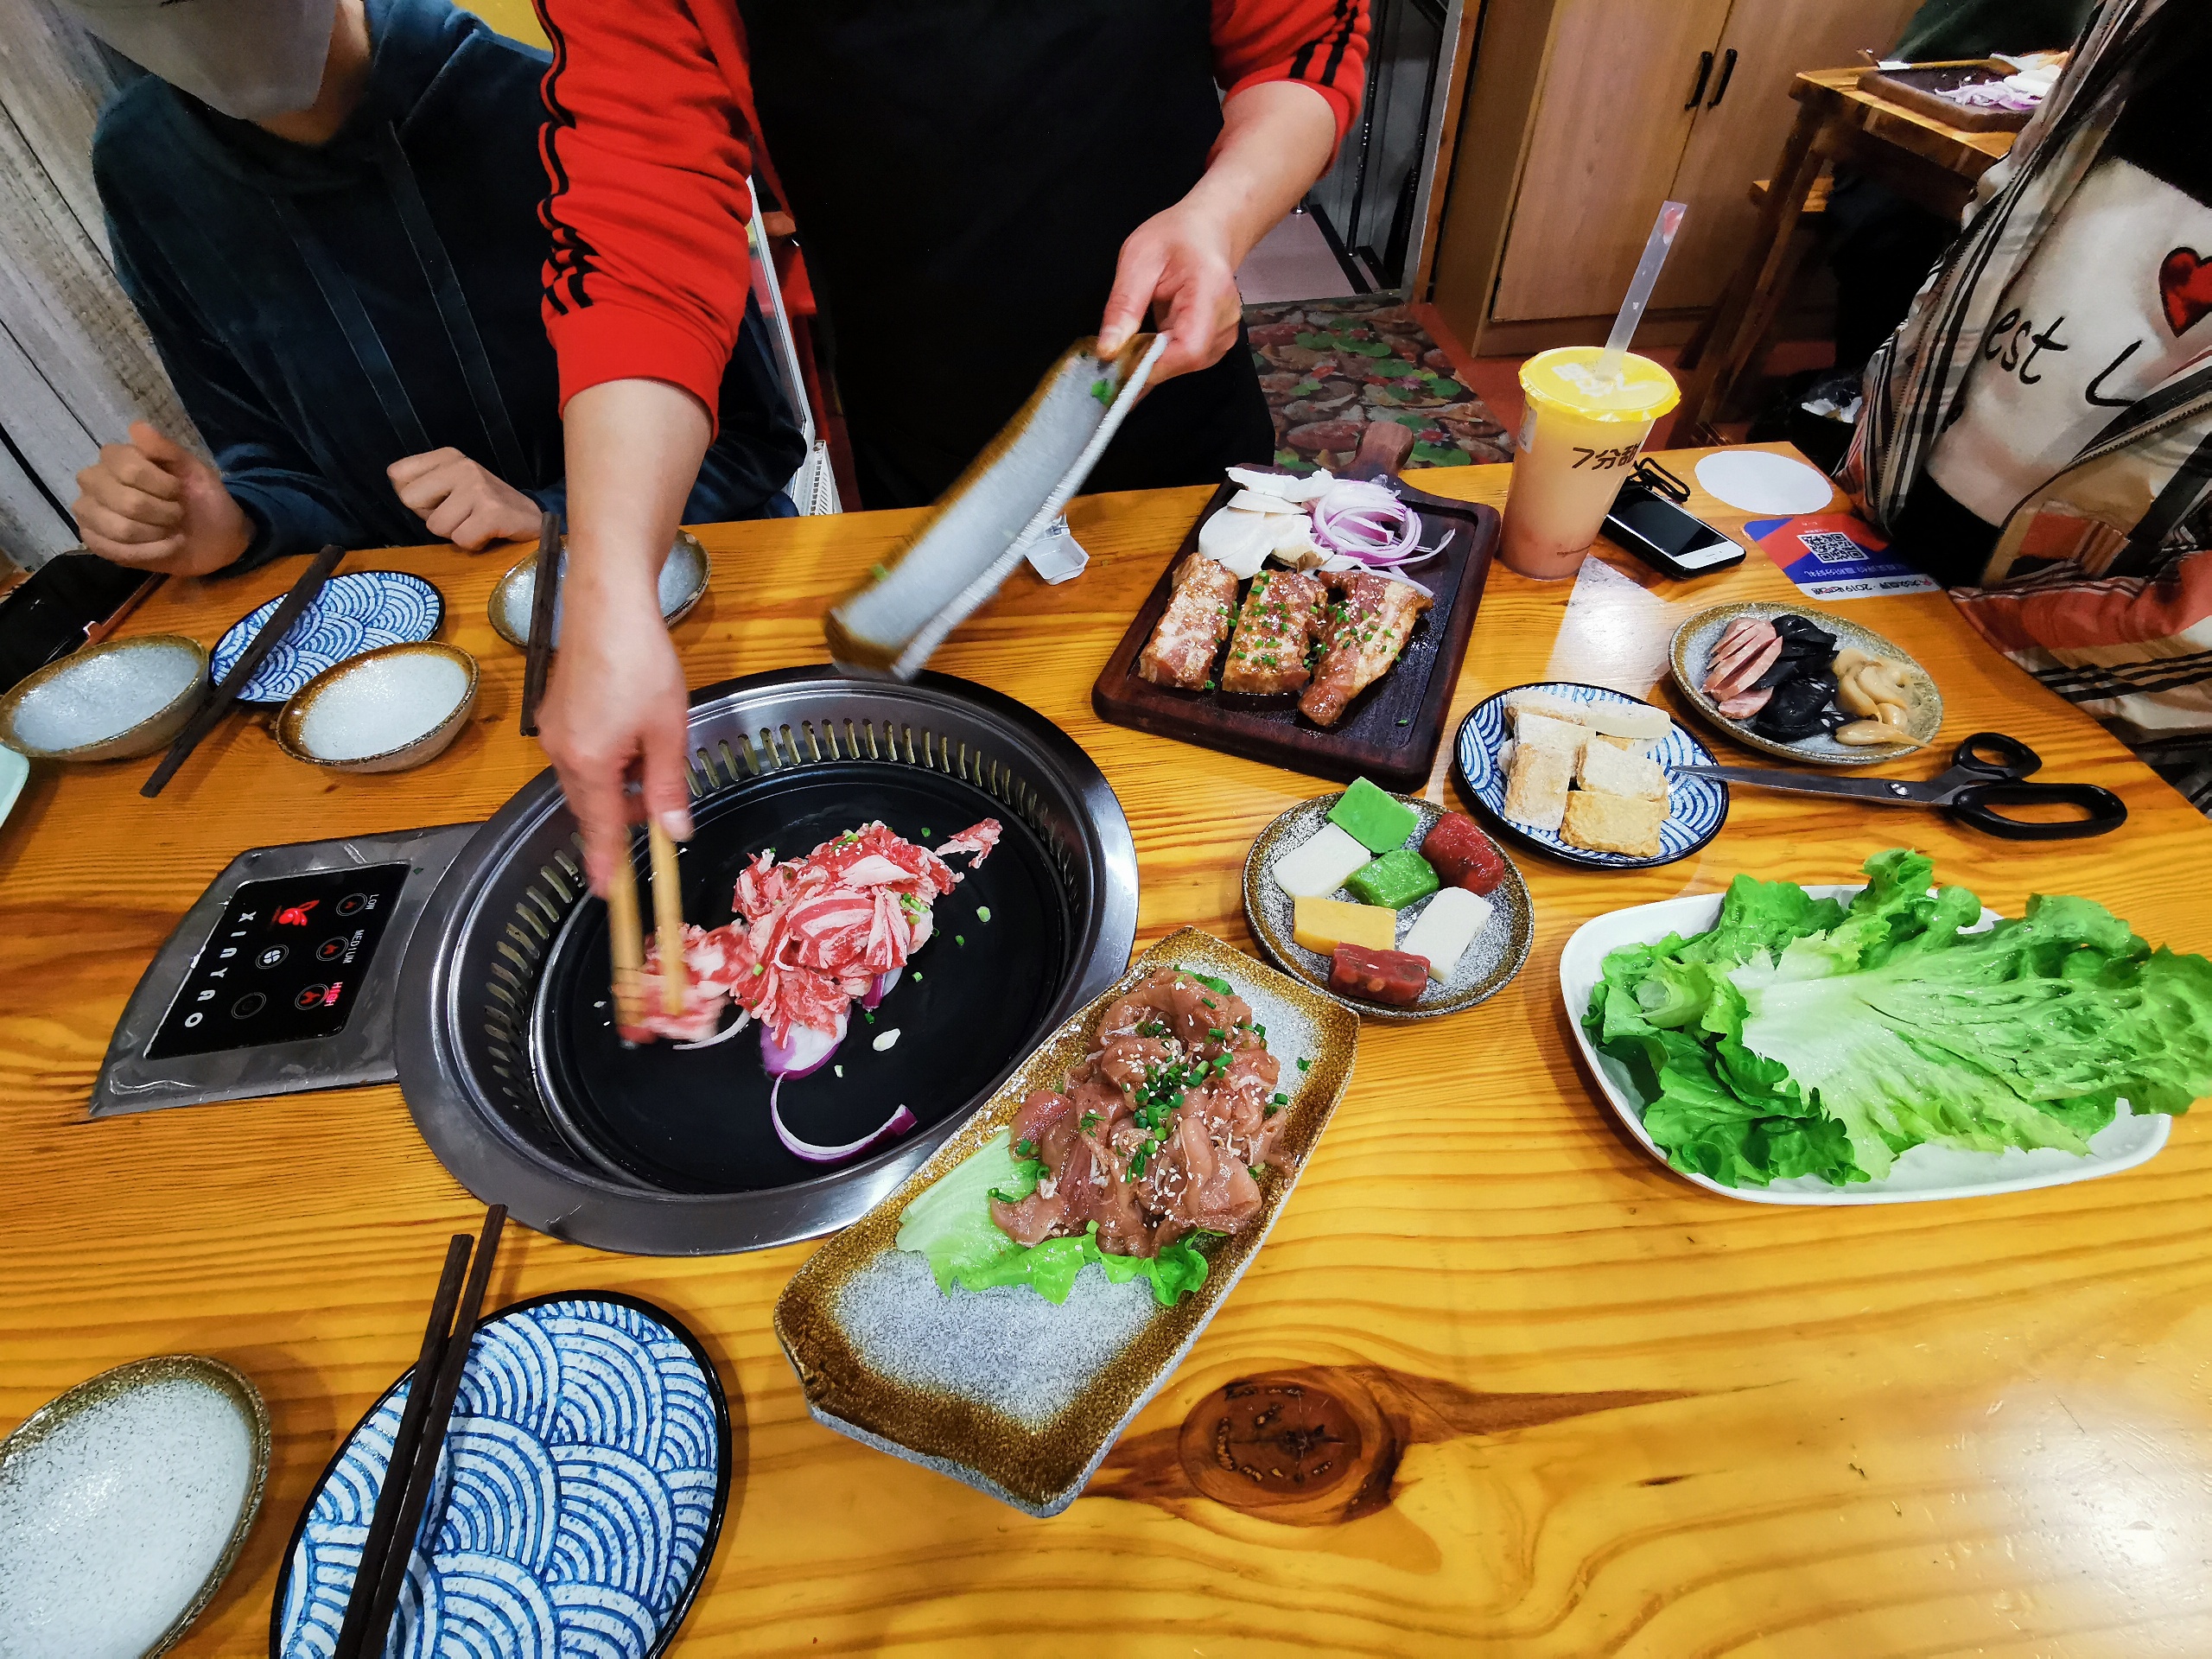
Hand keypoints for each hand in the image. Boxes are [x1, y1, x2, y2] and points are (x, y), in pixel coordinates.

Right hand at [72, 422, 251, 575]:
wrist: (214, 538)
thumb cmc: (200, 499)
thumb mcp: (193, 470)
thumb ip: (166, 449)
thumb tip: (137, 427)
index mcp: (115, 458)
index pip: (128, 469)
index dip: (162, 485)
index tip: (178, 490)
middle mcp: (94, 482)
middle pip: (126, 502)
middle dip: (163, 513)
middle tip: (177, 514)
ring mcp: (89, 513)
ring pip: (121, 529)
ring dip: (157, 533)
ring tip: (170, 530)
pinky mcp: (94, 542)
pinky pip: (116, 551)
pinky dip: (151, 552)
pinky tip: (166, 547)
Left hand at [387, 447, 542, 549]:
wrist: (532, 520)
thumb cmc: (485, 507)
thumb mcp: (451, 486)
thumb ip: (421, 485)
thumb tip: (399, 487)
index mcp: (447, 456)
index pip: (398, 474)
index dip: (417, 498)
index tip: (444, 501)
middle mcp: (462, 465)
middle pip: (410, 499)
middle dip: (432, 516)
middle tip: (460, 515)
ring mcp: (477, 487)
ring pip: (436, 525)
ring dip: (455, 534)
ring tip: (476, 524)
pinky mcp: (492, 512)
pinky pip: (460, 539)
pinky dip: (473, 545)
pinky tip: (487, 534)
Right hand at [534, 572, 693, 894]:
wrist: (608, 603)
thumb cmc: (643, 662)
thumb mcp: (669, 730)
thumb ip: (668, 786)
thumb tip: (674, 833)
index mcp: (590, 763)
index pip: (601, 829)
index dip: (608, 864)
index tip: (609, 896)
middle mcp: (562, 752)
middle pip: (591, 807)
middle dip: (621, 821)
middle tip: (657, 820)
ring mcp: (553, 731)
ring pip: (586, 782)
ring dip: (617, 790)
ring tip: (653, 768)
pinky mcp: (555, 713)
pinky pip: (580, 757)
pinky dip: (606, 765)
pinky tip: (632, 744)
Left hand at [1095, 200, 1243, 383]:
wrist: (1207, 232)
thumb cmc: (1174, 236)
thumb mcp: (1138, 259)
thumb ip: (1124, 306)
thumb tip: (1108, 351)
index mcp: (1210, 292)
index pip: (1190, 348)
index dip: (1155, 365)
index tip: (1121, 366)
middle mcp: (1225, 319)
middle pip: (1187, 361)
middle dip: (1148, 365)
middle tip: (1117, 356)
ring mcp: (1225, 333)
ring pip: (1186, 366)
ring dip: (1155, 361)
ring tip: (1134, 342)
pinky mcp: (1218, 341)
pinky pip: (1187, 361)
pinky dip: (1164, 357)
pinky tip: (1150, 342)